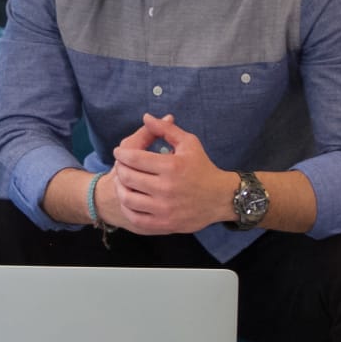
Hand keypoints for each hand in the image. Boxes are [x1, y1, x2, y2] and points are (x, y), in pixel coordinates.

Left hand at [109, 113, 229, 234]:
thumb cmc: (203, 168)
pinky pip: (135, 218)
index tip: (119, 152)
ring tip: (122, 181)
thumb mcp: (189, 143)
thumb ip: (166, 129)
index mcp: (171, 166)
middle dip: (119, 168)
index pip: (134, 158)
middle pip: (128, 176)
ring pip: (128, 198)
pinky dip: (127, 208)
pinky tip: (129, 199)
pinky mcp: (164, 224)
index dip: (121, 153)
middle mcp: (166, 188)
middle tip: (120, 165)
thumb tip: (146, 117)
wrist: (221, 198)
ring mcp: (164, 208)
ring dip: (120, 188)